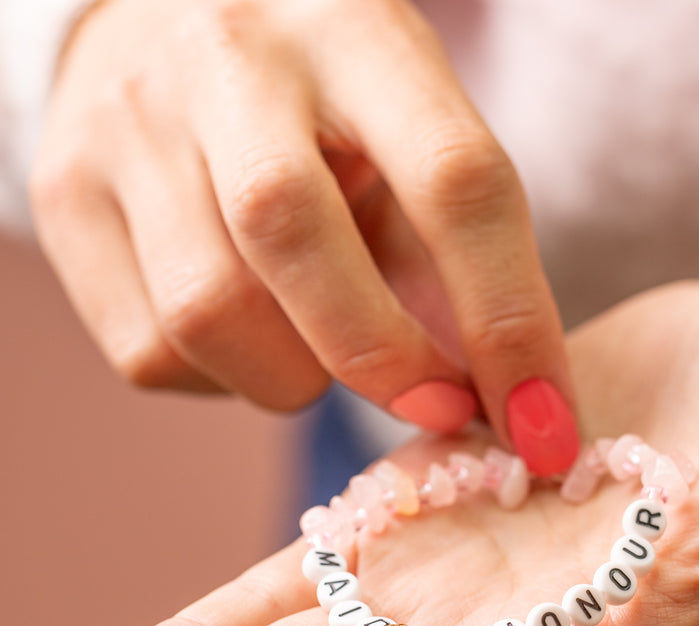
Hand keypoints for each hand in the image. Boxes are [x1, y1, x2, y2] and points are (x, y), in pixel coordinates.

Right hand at [31, 0, 577, 472]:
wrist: (165, 21)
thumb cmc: (330, 104)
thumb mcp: (411, 131)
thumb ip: (459, 253)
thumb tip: (510, 404)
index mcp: (356, 32)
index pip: (454, 181)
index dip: (510, 322)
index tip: (545, 424)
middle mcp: (227, 61)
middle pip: (297, 241)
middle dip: (385, 360)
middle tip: (437, 407)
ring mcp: (127, 126)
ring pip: (212, 315)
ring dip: (296, 376)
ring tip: (322, 341)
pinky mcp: (65, 197)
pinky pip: (153, 350)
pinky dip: (226, 378)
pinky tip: (252, 332)